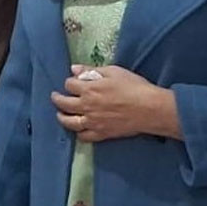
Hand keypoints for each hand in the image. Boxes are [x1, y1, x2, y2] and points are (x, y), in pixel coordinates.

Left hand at [50, 65, 181, 142]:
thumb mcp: (114, 72)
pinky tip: (78, 130)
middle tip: (56, 97)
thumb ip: (92, 70)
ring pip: (70, 122)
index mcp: (89, 89)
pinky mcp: (102, 134)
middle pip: (64, 103)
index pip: (69, 85)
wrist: (151, 109)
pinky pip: (84, 137)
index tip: (72, 83)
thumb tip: (74, 69)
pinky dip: (79, 134)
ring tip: (60, 114)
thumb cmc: (134, 87)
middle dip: (57, 99)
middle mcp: (87, 106)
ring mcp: (93, 122)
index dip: (70, 82)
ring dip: (62, 118)